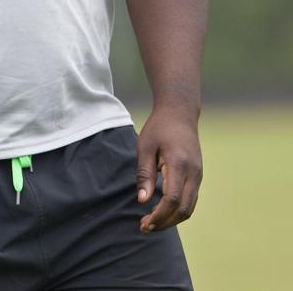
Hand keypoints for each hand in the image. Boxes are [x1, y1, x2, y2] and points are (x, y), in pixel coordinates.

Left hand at [136, 106, 201, 232]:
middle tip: (145, 227)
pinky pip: (191, 199)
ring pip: (190, 207)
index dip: (159, 215)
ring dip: (172, 218)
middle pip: (184, 209)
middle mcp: (194, 173)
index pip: (172, 199)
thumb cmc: (158, 128)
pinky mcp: (198, 176)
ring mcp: (199, 175)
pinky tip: (162, 211)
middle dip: (165, 222)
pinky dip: (178, 210)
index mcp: (179, 164)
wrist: (180, 114)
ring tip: (151, 222)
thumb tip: (142, 200)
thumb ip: (144, 174)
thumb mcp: (145, 147)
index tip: (144, 223)